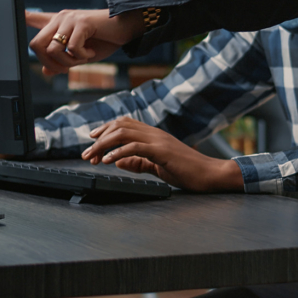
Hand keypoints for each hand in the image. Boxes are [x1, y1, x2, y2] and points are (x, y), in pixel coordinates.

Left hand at [26, 9, 143, 75]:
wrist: (125, 29)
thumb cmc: (104, 40)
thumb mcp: (80, 55)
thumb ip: (63, 60)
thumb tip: (46, 71)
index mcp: (58, 23)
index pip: (34, 18)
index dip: (23, 17)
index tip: (16, 14)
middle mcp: (60, 18)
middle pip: (35, 45)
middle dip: (49, 63)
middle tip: (66, 67)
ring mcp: (69, 19)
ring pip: (52, 49)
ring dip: (68, 62)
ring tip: (82, 58)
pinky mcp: (81, 22)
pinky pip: (71, 48)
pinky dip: (81, 56)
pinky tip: (91, 52)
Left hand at [81, 117, 243, 191]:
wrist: (209, 174)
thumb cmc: (187, 171)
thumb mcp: (157, 166)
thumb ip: (138, 162)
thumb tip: (118, 161)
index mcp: (154, 135)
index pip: (125, 123)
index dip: (105, 129)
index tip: (92, 140)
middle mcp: (154, 133)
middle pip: (120, 126)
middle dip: (99, 138)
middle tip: (87, 153)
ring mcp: (159, 140)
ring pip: (124, 133)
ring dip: (104, 144)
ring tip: (92, 157)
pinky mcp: (162, 150)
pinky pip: (135, 147)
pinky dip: (118, 152)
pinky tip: (108, 161)